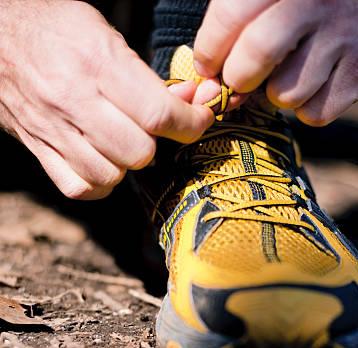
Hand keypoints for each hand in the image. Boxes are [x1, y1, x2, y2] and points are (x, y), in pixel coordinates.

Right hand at [0, 0, 212, 198]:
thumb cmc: (53, 30)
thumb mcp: (103, 33)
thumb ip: (145, 73)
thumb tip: (189, 100)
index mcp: (95, 62)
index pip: (157, 113)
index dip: (190, 123)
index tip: (199, 120)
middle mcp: (73, 99)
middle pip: (138, 152)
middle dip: (156, 144)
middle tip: (151, 128)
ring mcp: (53, 130)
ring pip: (111, 175)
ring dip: (126, 164)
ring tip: (122, 142)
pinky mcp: (39, 150)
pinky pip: (79, 188)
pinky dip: (98, 183)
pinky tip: (101, 163)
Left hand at [194, 0, 357, 125]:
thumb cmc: (311, 14)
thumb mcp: (274, 4)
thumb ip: (238, 32)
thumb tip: (206, 83)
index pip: (231, 14)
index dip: (210, 49)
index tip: (208, 65)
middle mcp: (315, 2)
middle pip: (256, 54)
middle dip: (239, 79)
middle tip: (242, 79)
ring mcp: (342, 36)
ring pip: (285, 93)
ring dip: (279, 95)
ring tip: (293, 74)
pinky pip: (314, 113)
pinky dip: (309, 109)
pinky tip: (320, 85)